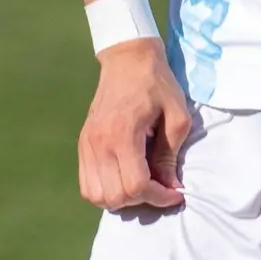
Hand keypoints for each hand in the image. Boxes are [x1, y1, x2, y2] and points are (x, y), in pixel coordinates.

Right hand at [78, 37, 193, 219]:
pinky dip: (105, 191)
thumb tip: (169, 186)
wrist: (126, 59)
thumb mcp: (177, 117)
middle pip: (115, 196)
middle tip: (158, 187)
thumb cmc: (157, 84)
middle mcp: (100, 143)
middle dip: (142, 200)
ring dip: (121, 199)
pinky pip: (87, 184)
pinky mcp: (83, 144)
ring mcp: (87, 145)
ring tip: (140, 185)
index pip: (136, 186)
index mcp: (123, 134)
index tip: (174, 192)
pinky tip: (123, 179)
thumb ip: (170, 155)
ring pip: (96, 196)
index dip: (158, 196)